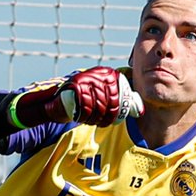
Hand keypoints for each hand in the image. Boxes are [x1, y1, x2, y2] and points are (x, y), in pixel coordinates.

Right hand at [8, 67, 142, 128]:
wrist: (57, 102)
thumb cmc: (82, 102)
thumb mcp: (102, 98)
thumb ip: (120, 100)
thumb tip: (139, 109)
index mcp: (107, 74)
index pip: (119, 96)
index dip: (116, 111)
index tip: (109, 118)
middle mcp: (97, 74)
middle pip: (110, 102)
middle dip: (105, 117)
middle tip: (98, 121)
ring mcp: (86, 79)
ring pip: (98, 107)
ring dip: (94, 118)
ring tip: (89, 119)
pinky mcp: (74, 88)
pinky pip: (86, 109)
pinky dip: (85, 118)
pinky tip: (81, 118)